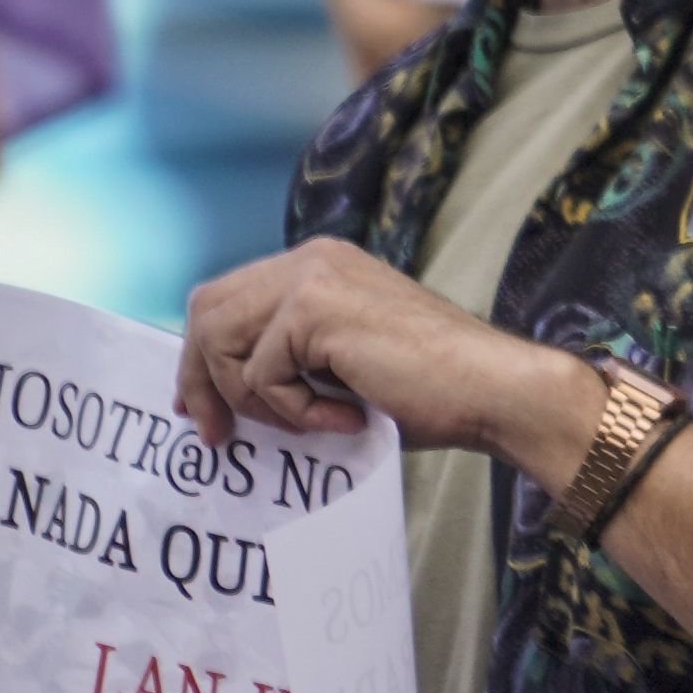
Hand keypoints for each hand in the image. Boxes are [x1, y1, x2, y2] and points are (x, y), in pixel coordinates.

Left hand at [178, 236, 594, 480]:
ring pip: (222, 343)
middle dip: (201, 379)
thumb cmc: (432, 389)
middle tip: (216, 433)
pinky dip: (295, 412)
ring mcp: (311, 278)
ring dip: (255, 401)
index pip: (225, 298)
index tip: (200, 409)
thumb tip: (221, 395)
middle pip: (207, 310)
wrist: (491, 388)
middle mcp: (311, 259)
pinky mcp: (313, 309)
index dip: (202, 356)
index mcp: (320, 265)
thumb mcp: (345, 362)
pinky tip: (346, 416)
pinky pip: (261, 375)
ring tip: (310, 422)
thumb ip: (293, 357)